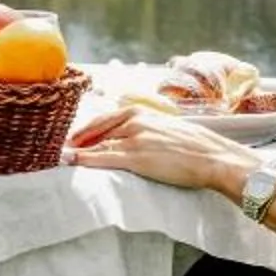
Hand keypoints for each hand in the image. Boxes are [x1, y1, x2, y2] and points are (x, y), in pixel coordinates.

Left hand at [66, 106, 256, 193]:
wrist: (214, 157)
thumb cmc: (196, 147)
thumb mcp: (167, 129)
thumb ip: (147, 129)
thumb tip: (133, 138)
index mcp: (142, 112)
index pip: (106, 119)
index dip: (86, 130)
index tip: (72, 138)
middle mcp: (135, 121)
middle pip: (97, 131)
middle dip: (77, 141)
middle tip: (60, 150)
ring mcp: (135, 138)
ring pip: (97, 145)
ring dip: (76, 151)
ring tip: (60, 158)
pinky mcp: (137, 157)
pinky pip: (103, 158)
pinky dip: (84, 160)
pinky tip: (71, 163)